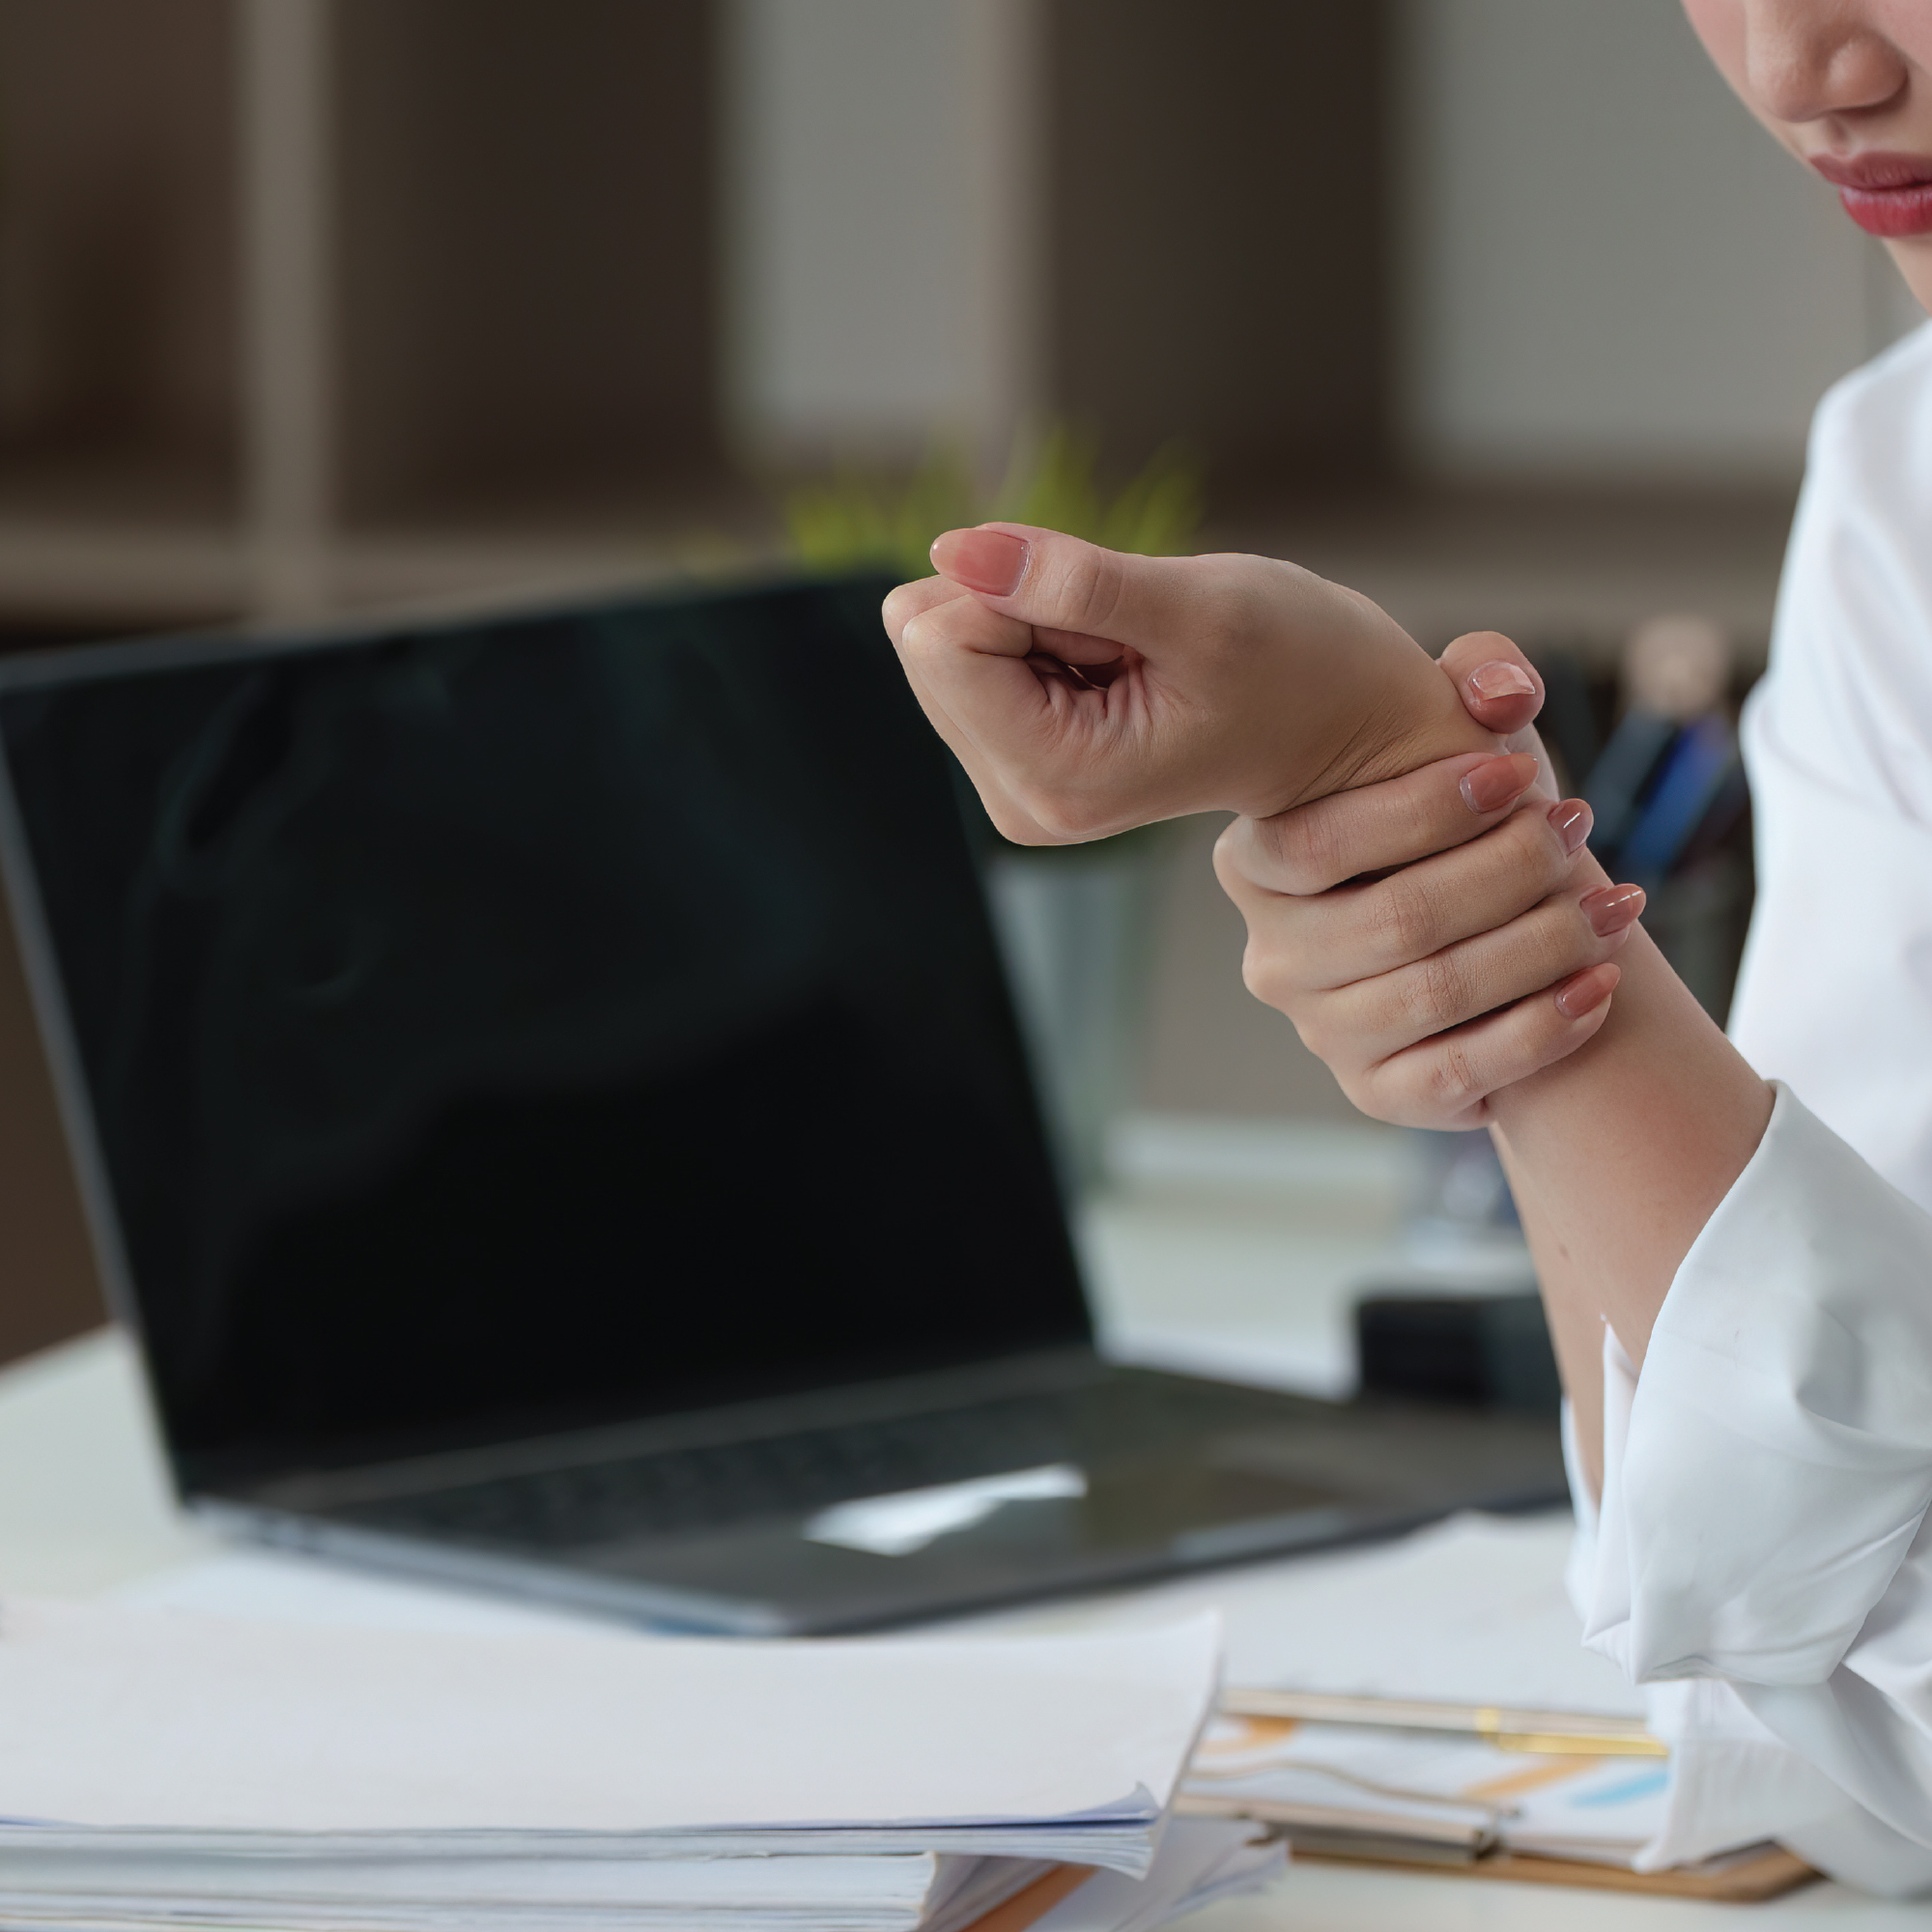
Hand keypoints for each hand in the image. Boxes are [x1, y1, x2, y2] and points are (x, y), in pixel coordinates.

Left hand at [881, 524, 1496, 843]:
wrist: (1347, 728)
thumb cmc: (1302, 668)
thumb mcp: (1201, 610)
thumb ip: (1074, 581)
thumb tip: (951, 546)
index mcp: (1057, 778)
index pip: (941, 639)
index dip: (1021, 592)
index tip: (1118, 626)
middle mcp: (1020, 799)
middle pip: (927, 642)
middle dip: (1023, 610)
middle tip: (1129, 644)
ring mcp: (1015, 784)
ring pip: (941, 641)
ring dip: (1036, 620)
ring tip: (1130, 657)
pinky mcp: (1017, 758)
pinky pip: (970, 652)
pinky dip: (1039, 634)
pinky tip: (1116, 665)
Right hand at [1214, 633, 1642, 1129]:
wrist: (1495, 931)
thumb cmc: (1463, 823)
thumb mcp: (1453, 738)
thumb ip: (1475, 679)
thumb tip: (1500, 690)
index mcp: (1256, 864)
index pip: (1318, 842)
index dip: (1422, 810)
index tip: (1518, 774)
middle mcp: (1272, 956)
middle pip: (1393, 920)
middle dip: (1506, 873)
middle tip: (1577, 831)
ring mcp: (1319, 1031)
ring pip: (1437, 993)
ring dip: (1544, 946)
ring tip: (1615, 904)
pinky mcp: (1375, 1092)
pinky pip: (1459, 1071)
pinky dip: (1542, 1029)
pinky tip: (1601, 984)